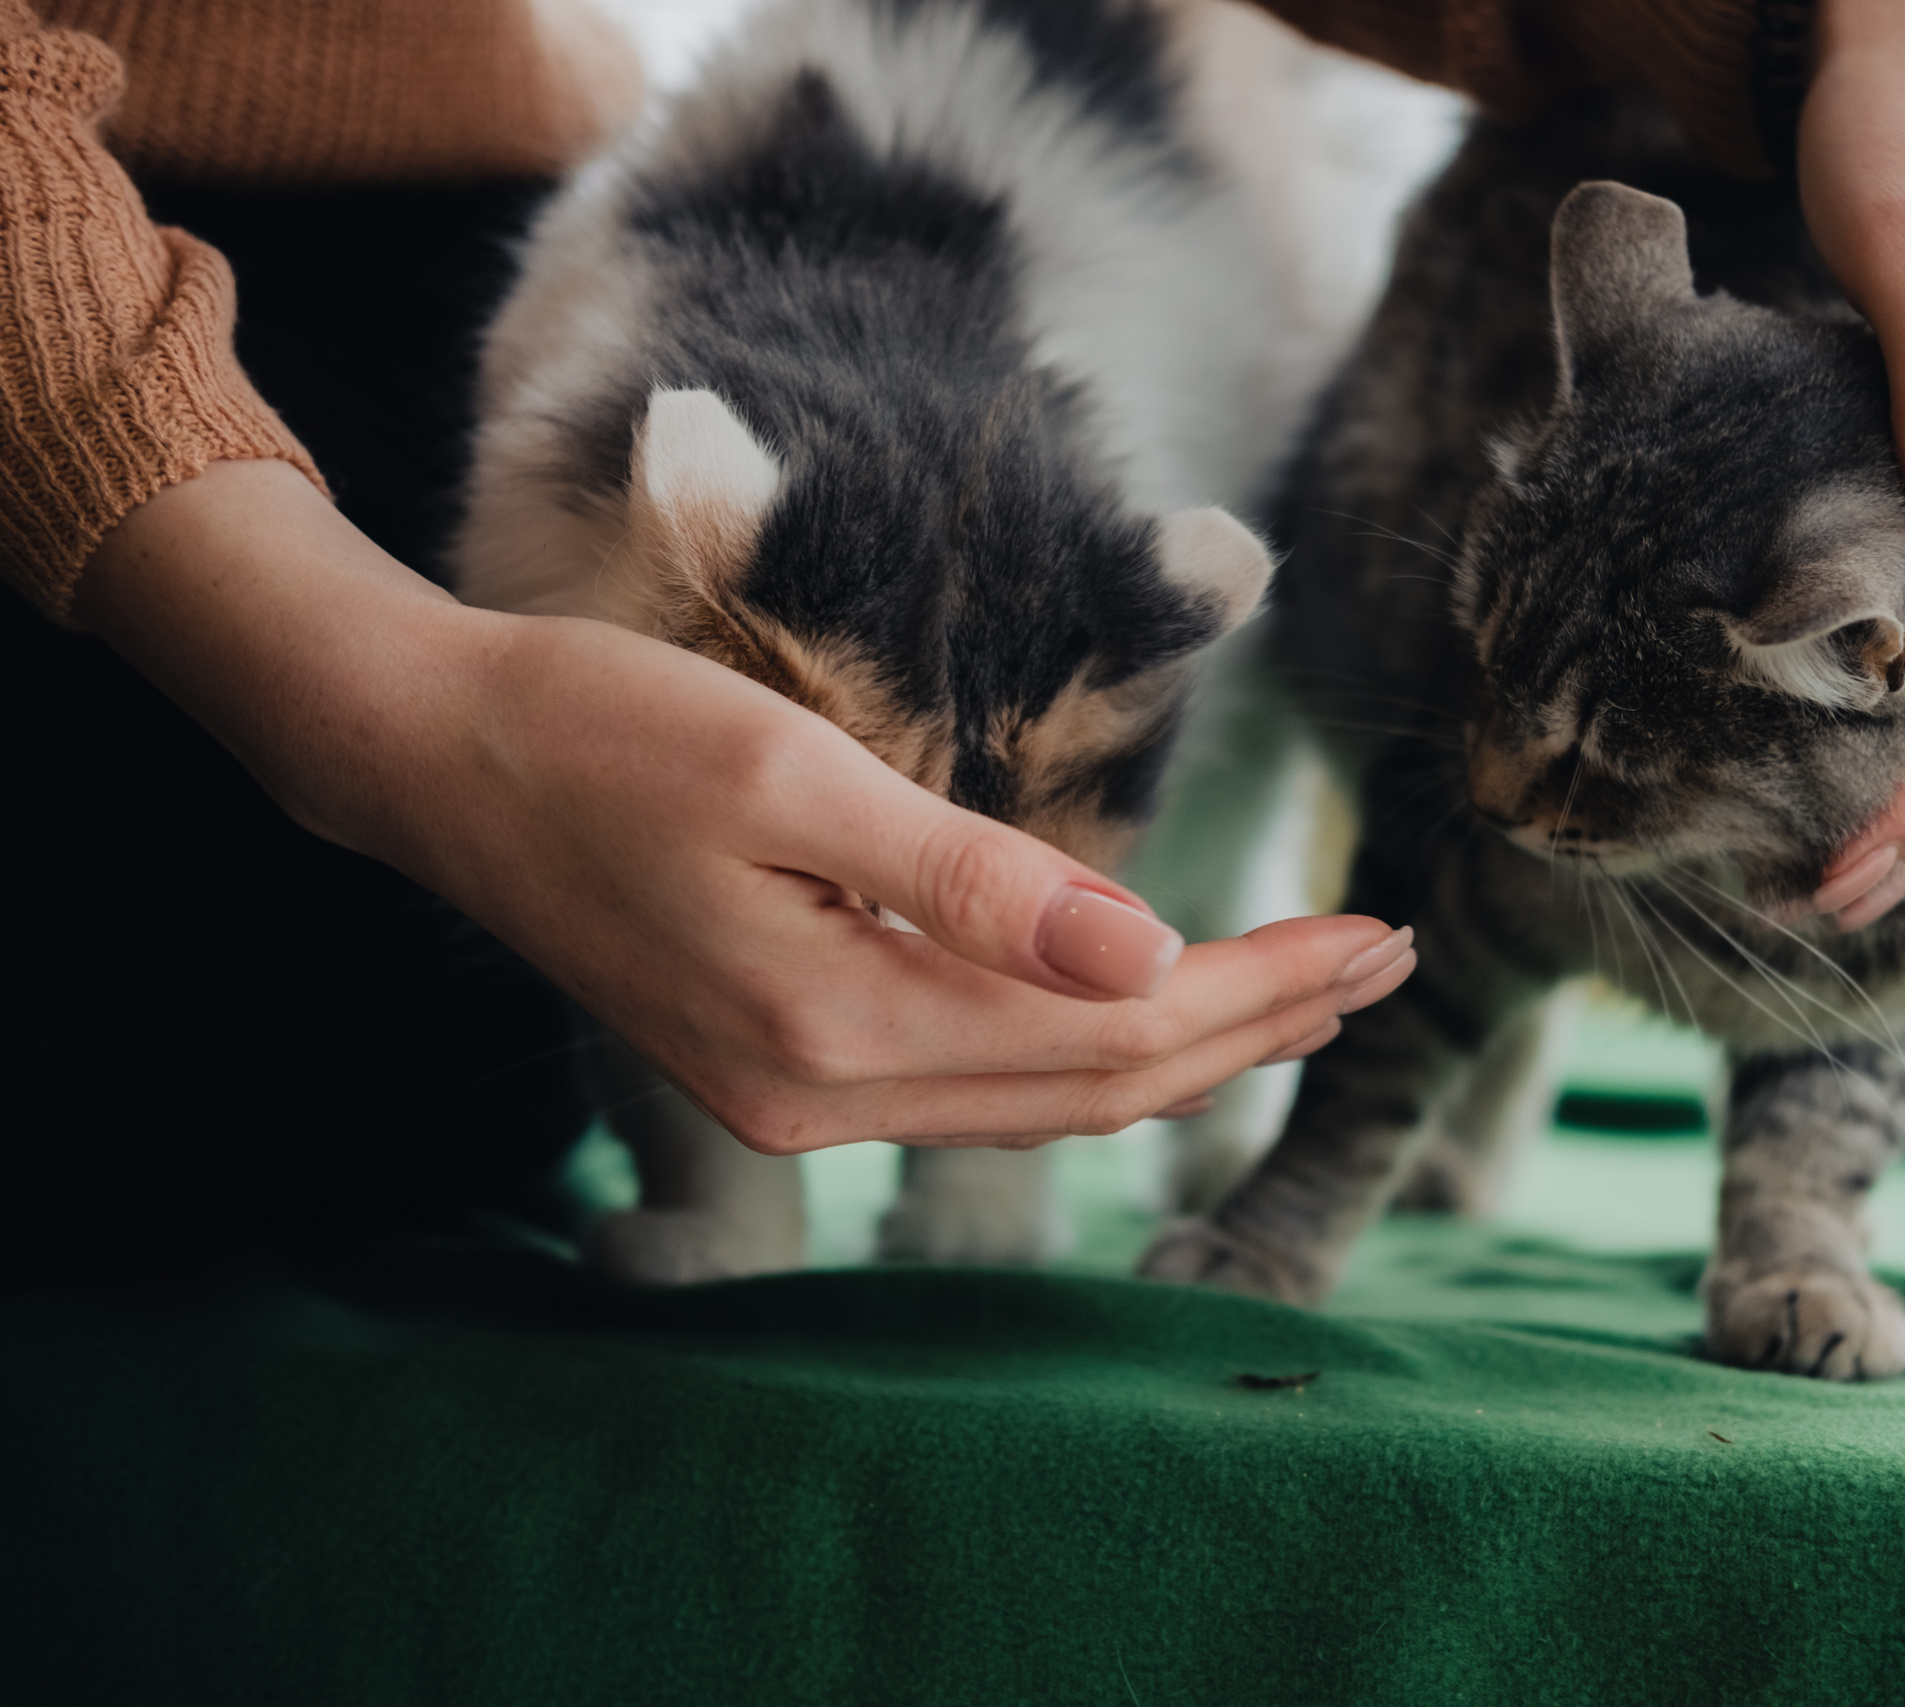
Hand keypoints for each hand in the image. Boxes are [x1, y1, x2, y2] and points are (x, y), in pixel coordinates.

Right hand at [77, 461, 1415, 1152]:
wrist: (437, 760)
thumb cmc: (601, 732)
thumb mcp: (790, 776)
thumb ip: (971, 879)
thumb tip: (1150, 956)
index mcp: (840, 1026)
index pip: (1114, 1034)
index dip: (1258, 988)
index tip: (1373, 931)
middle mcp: (826, 1098)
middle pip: (1099, 1089)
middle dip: (1255, 1025)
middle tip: (1384, 956)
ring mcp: (799, 1098)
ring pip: (1045, 1101)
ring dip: (1185, 1047)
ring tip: (1306, 987)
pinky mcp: (784, 1067)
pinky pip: (979, 1086)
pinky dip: (1086, 1054)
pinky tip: (1147, 1009)